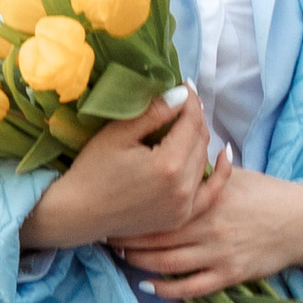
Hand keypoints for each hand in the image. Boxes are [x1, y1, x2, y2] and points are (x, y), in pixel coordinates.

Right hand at [21, 90, 214, 250]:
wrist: (80, 214)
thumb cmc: (92, 170)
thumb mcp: (117, 135)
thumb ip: (152, 113)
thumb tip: (181, 93)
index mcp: (167, 164)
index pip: (191, 122)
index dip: (190, 100)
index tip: (184, 85)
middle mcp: (182, 187)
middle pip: (201, 140)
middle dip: (194, 117)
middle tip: (183, 101)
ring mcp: (184, 206)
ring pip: (204, 162)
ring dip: (200, 139)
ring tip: (188, 122)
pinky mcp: (181, 217)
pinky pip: (210, 193)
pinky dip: (220, 173)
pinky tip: (223, 155)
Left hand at [113, 153, 302, 300]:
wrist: (300, 222)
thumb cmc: (265, 194)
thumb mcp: (234, 176)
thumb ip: (204, 173)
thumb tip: (177, 155)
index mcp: (208, 199)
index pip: (162, 204)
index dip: (135, 209)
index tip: (114, 208)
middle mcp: (209, 227)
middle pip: (158, 235)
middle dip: (128, 237)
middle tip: (106, 235)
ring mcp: (218, 253)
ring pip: (168, 263)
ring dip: (140, 262)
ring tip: (121, 257)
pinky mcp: (229, 275)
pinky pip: (191, 288)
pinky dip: (166, 290)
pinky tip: (147, 286)